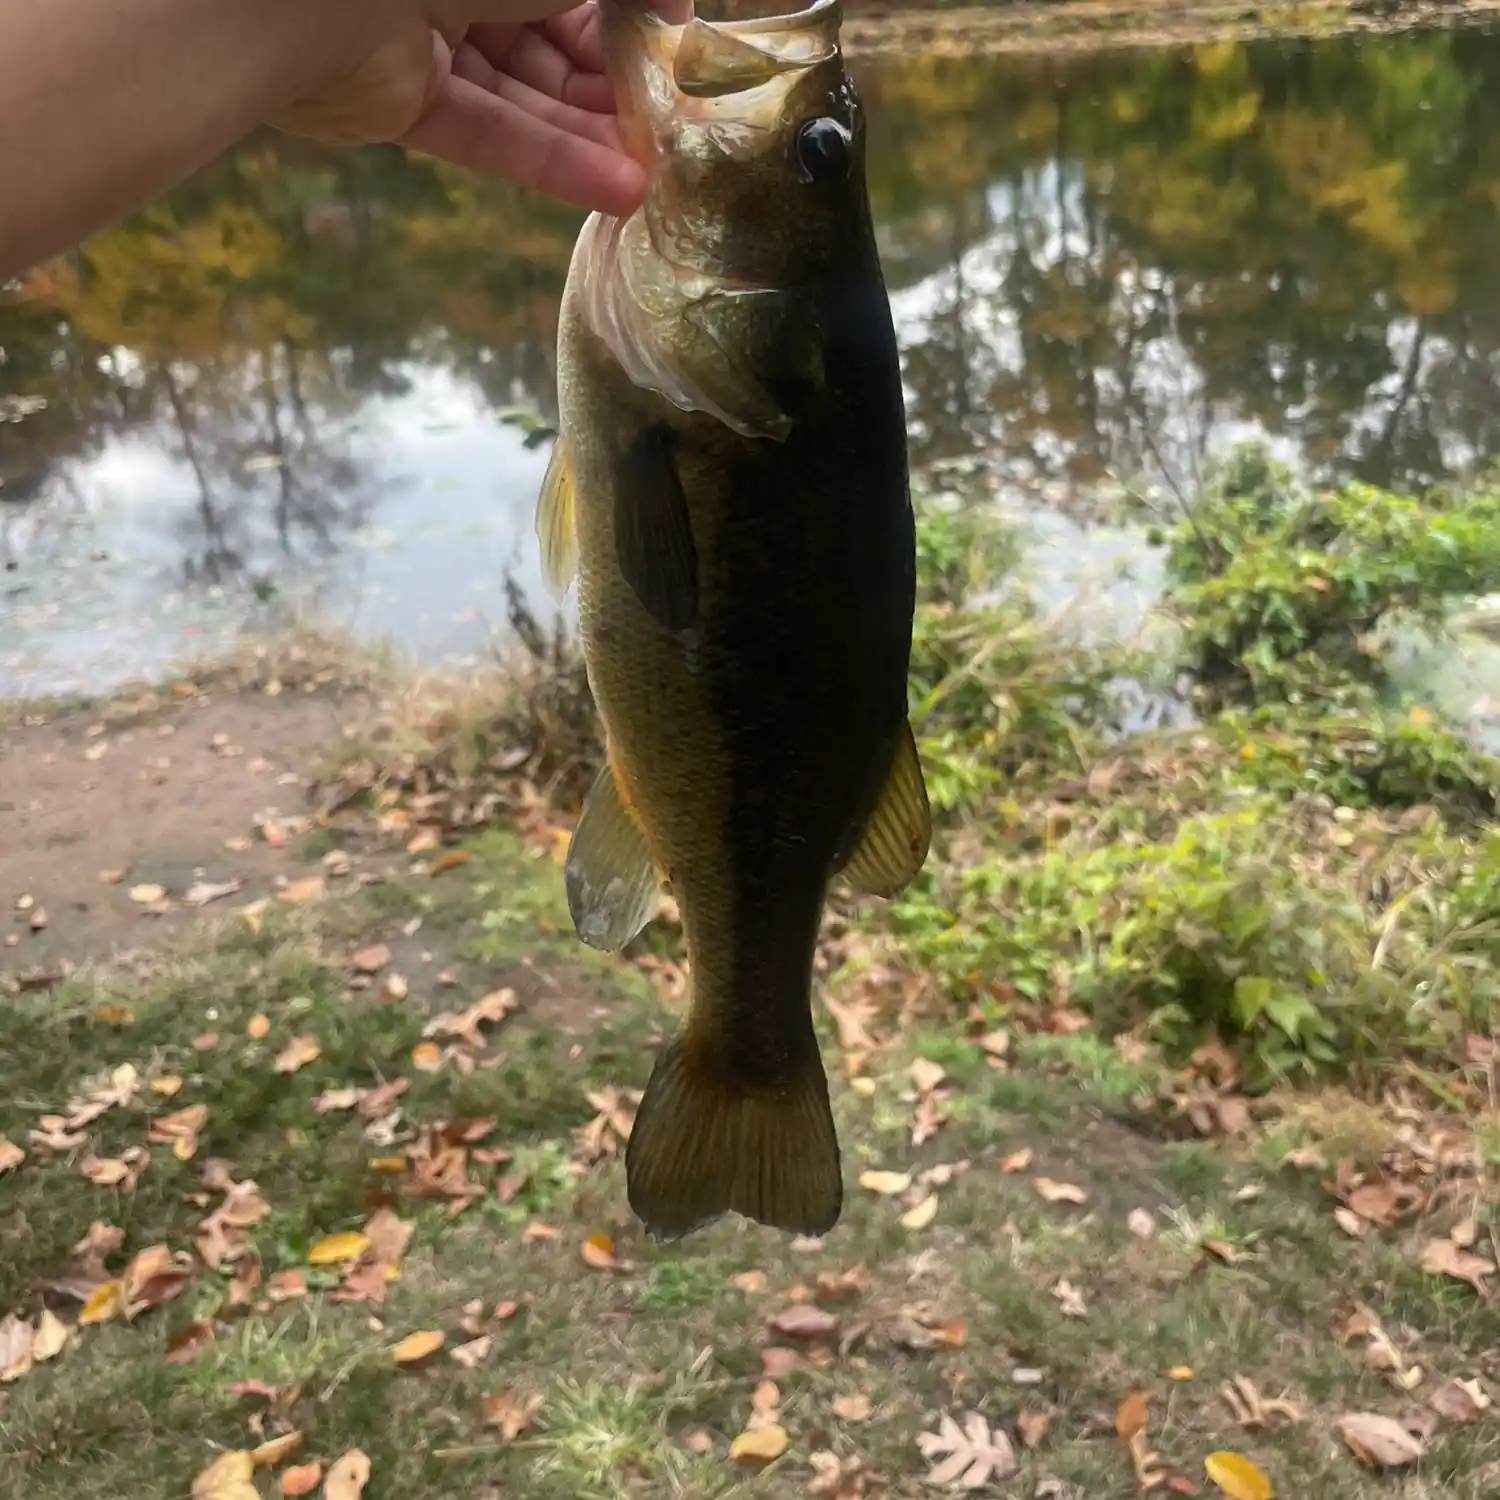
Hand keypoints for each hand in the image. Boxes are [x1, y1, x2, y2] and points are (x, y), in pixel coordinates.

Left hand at [270, 1, 645, 216]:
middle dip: (616, 81)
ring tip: (659, 171)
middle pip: (554, 37)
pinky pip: (490, 133)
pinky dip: (553, 164)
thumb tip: (680, 5)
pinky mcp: (402, 102)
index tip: (678, 50)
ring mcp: (426, 36)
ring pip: (527, 92)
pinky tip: (619, 190)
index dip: (628, 15)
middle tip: (674, 122)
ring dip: (595, 133)